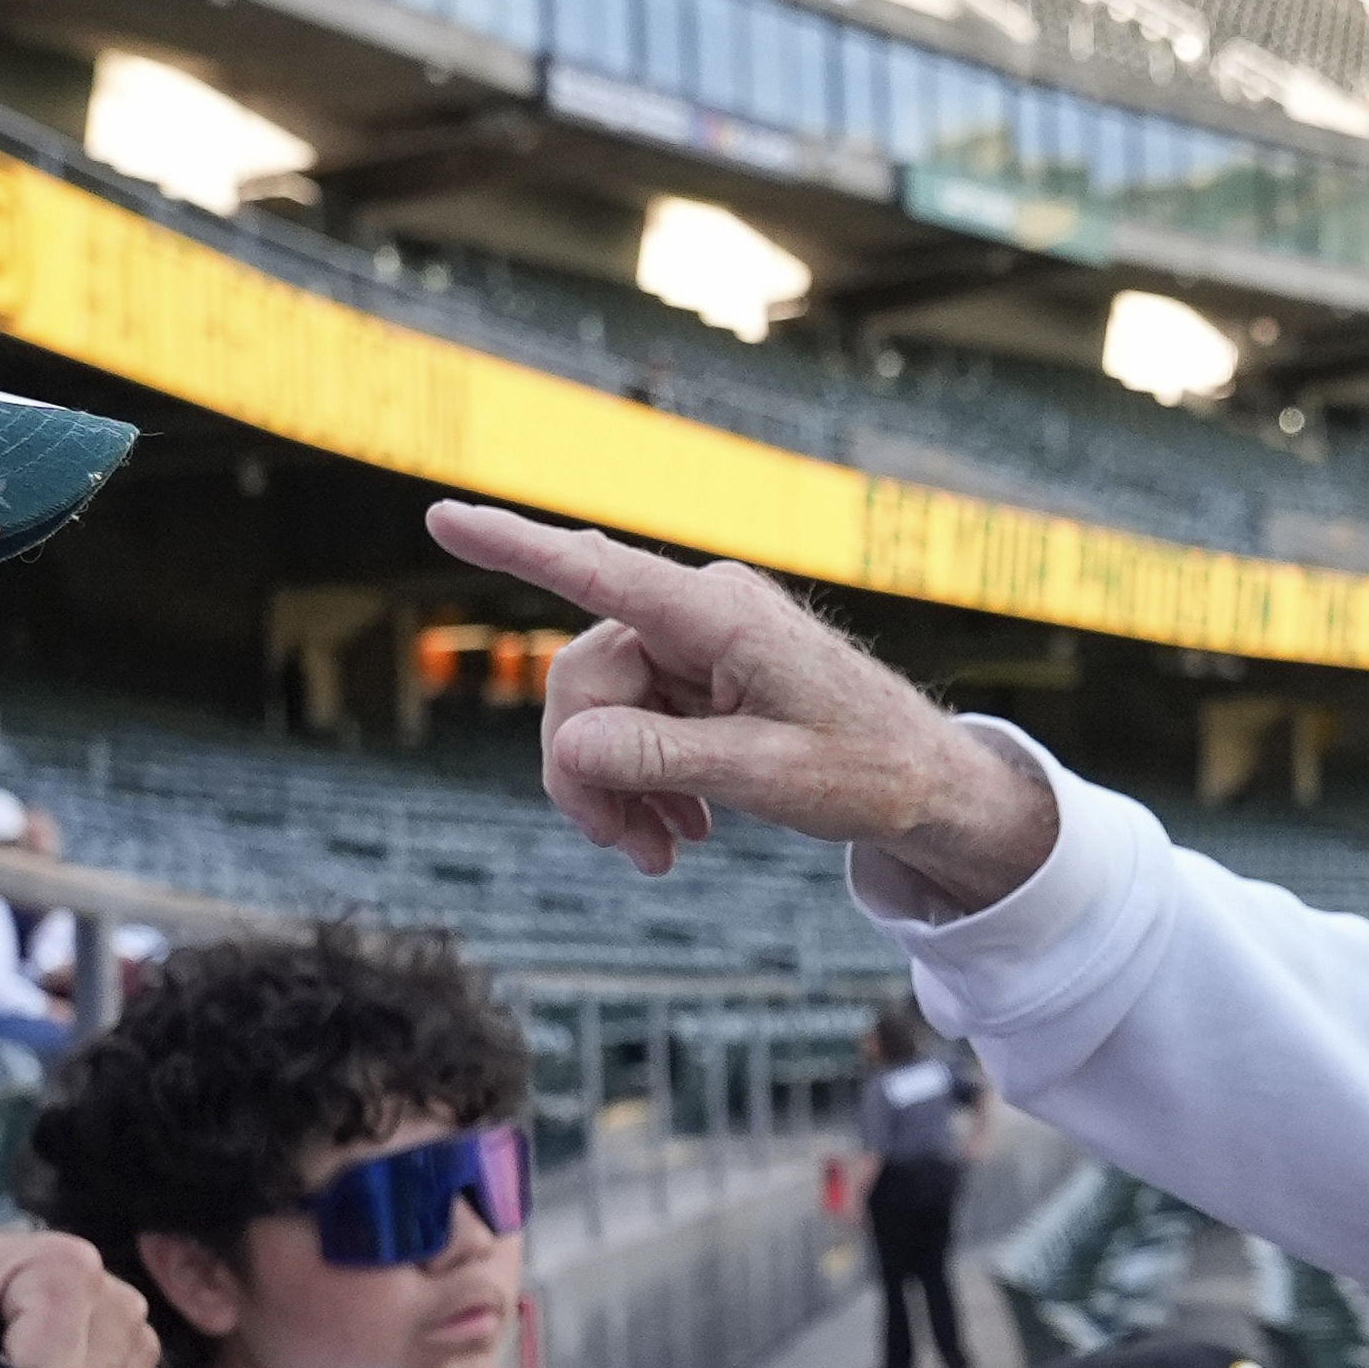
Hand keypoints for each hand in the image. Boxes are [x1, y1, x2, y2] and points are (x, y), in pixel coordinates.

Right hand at [425, 504, 1056, 905]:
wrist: (927, 785)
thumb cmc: (867, 771)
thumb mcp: (768, 775)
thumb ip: (665, 757)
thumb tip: (570, 747)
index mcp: (719, 614)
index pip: (597, 570)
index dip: (513, 546)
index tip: (441, 515)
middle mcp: (699, 612)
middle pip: (585, 681)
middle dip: (587, 771)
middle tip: (626, 849)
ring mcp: (698, 642)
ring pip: (602, 713)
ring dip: (617, 789)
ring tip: (664, 853)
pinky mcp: (702, 676)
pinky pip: (635, 724)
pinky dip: (644, 780)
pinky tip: (683, 829)